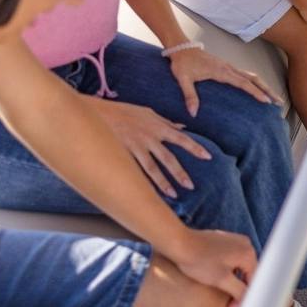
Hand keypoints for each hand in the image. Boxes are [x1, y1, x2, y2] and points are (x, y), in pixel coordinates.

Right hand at [97, 98, 211, 199]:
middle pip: (169, 158)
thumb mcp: (148, 112)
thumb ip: (166, 122)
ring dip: (164, 183)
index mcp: (158, 126)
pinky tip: (150, 191)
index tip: (208, 156)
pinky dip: (144, 181)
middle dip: (180, 173)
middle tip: (191, 186)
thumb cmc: (124, 112)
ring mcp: (136, 147)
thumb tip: (183, 127)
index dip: (195, 147)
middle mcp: (150, 138)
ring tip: (174, 194)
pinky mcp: (124, 154)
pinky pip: (136, 170)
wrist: (98, 113)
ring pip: (153, 168)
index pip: (181, 138)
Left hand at [166, 46, 275, 116]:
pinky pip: (245, 75)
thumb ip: (189, 96)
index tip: (266, 101)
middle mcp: (228, 68)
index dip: (256, 92)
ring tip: (273, 97)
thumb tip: (193, 112)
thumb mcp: (183, 79)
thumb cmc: (182, 63)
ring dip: (263, 85)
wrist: (181, 48)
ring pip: (251, 76)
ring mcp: (228, 67)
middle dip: (267, 89)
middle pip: (253, 79)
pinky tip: (257, 88)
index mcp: (221, 71)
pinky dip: (255, 82)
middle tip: (278, 101)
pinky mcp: (226, 67)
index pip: (243, 83)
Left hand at [168, 226, 256, 306]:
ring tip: (221, 289)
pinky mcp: (223, 239)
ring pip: (239, 265)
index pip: (253, 280)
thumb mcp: (222, 280)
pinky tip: (216, 276)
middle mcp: (245, 243)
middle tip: (228, 303)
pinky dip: (227, 269)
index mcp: (248, 253)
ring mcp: (234, 239)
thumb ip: (240, 291)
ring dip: (233, 279)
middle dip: (239, 287)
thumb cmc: (199, 261)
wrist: (179, 243)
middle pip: (248, 272)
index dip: (244, 296)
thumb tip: (248, 300)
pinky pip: (231, 257)